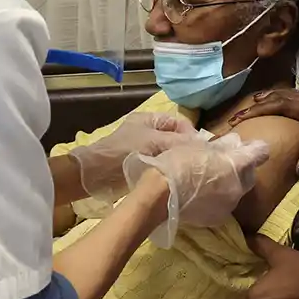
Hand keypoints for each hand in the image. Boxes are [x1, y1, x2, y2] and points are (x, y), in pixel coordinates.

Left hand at [68, 112, 197, 199]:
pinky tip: (176, 179)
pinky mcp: (140, 165)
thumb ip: (179, 143)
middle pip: (175, 139)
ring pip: (169, 153)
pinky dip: (168, 170)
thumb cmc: (123, 152)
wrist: (94, 175)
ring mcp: (143, 149)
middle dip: (186, 149)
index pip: (180, 123)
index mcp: (150, 119)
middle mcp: (148, 131)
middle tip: (197, 163)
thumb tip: (204, 146)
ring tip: (188, 172)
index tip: (202, 151)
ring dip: (177, 161)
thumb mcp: (154, 143)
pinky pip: (161, 165)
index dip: (192, 134)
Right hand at [122, 133, 270, 246]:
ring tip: (211, 178)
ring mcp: (229, 205)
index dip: (255, 148)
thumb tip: (234, 143)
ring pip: (237, 191)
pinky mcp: (217, 218)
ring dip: (230, 183)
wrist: (160, 194)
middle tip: (226, 160)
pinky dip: (218, 197)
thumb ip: (220, 146)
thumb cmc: (177, 162)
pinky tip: (203, 193)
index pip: (259, 154)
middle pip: (250, 175)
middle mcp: (239, 187)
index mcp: (236, 165)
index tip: (248, 146)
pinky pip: (224, 204)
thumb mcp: (198, 145)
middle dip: (243, 167)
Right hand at [229, 90, 298, 174]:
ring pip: (282, 95)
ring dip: (263, 101)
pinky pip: (289, 98)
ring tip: (246, 112)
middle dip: (254, 106)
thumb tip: (297, 167)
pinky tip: (270, 108)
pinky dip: (274, 101)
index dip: (258, 111)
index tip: (240, 119)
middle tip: (235, 118)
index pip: (279, 106)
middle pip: (276, 98)